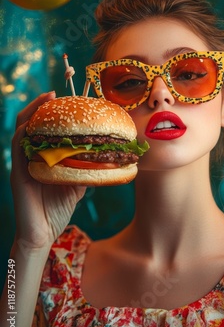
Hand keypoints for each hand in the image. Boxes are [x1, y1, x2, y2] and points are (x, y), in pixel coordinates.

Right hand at [10, 92, 85, 251]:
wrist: (43, 235)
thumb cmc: (57, 210)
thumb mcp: (75, 184)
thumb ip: (82, 169)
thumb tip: (101, 157)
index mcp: (43, 158)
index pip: (47, 130)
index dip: (54, 113)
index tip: (68, 98)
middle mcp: (31, 157)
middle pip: (33, 124)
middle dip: (42, 106)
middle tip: (56, 92)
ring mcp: (23, 164)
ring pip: (23, 130)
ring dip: (34, 112)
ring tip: (47, 98)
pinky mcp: (18, 174)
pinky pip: (19, 148)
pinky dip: (26, 133)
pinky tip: (34, 124)